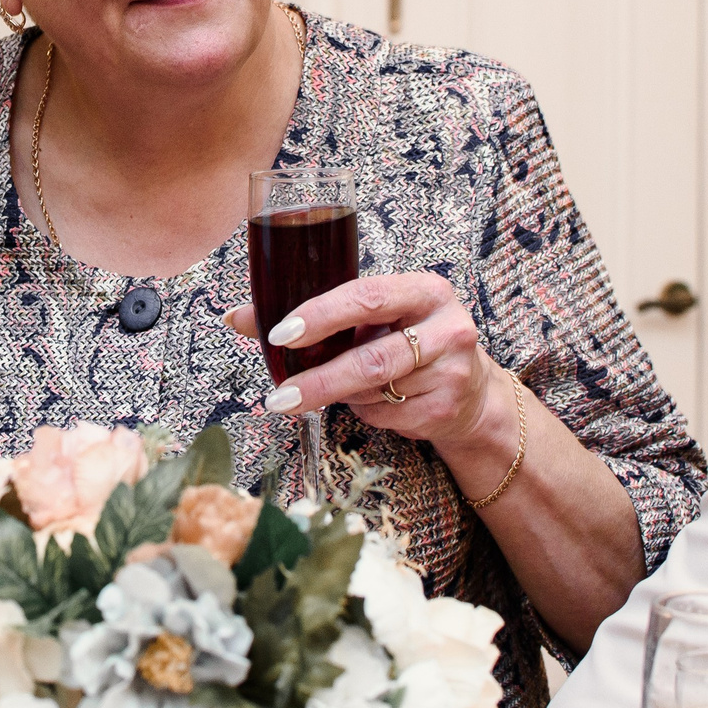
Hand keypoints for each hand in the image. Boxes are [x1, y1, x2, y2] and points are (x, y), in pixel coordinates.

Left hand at [226, 272, 505, 451]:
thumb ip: (311, 316)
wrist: (470, 391)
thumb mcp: (370, 318)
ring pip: (374, 391)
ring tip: (336, 387)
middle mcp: (448, 327)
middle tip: (279, 397)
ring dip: (344, 395)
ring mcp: (453, 371)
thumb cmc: (404, 340)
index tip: (280, 334)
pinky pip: (386, 417)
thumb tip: (236, 317)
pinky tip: (372, 401)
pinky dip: (366, 412)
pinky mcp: (446, 409)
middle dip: (318, 381)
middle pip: (371, 359)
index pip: (366, 297)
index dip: (320, 316)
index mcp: (425, 290)